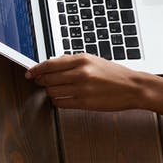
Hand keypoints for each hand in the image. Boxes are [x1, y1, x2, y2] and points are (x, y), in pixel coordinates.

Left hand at [24, 54, 147, 110]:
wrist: (133, 87)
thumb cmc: (114, 73)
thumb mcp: (93, 60)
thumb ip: (72, 61)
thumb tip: (52, 63)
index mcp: (82, 60)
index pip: (50, 64)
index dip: (36, 69)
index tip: (30, 72)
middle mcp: (81, 73)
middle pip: (48, 78)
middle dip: (40, 81)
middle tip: (38, 81)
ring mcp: (82, 89)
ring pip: (52, 91)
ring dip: (49, 91)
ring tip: (52, 89)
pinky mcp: (85, 103)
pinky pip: (61, 103)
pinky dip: (57, 101)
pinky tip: (60, 98)